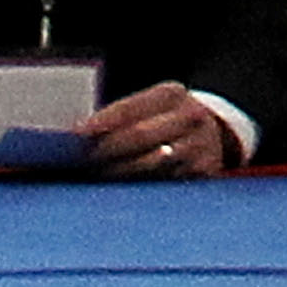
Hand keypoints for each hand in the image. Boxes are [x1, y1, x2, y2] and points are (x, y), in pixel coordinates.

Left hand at [81, 82, 232, 177]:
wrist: (212, 137)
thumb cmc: (162, 124)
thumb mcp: (149, 109)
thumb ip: (118, 120)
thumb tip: (74, 136)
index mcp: (170, 94)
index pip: (128, 109)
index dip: (100, 123)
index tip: (75, 136)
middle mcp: (189, 115)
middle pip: (139, 135)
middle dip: (105, 150)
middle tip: (77, 162)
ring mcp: (199, 144)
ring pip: (151, 163)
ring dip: (118, 172)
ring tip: (94, 177)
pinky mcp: (203, 172)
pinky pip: (165, 182)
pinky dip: (140, 188)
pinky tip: (121, 192)